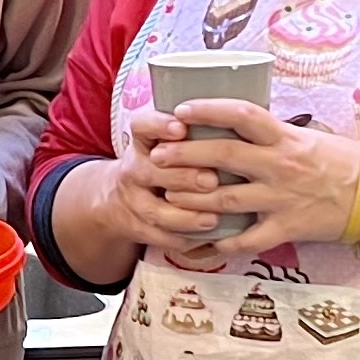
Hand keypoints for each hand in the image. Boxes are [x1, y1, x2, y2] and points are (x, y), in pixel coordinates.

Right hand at [96, 117, 221, 252]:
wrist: (120, 199)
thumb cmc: (162, 163)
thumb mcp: (167, 141)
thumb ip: (196, 132)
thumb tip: (239, 121)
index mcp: (143, 142)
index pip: (142, 127)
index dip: (159, 126)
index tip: (181, 128)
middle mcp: (134, 169)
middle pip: (150, 171)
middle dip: (182, 176)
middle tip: (211, 180)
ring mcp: (134, 201)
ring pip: (155, 211)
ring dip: (184, 216)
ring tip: (213, 218)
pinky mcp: (138, 228)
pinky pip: (160, 237)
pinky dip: (185, 239)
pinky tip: (209, 238)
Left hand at [136, 102, 356, 257]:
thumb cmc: (341, 160)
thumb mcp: (306, 137)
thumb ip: (271, 134)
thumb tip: (235, 124)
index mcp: (285, 137)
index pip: (242, 114)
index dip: (208, 109)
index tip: (180, 110)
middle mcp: (280, 164)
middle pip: (224, 155)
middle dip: (186, 155)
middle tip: (158, 156)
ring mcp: (282, 198)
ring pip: (226, 199)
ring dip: (192, 199)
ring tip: (166, 197)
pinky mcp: (288, 227)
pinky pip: (248, 239)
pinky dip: (222, 243)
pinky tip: (200, 244)